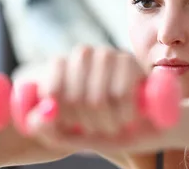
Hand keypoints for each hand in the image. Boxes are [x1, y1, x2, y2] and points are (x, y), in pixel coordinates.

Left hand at [23, 46, 165, 152]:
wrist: (151, 123)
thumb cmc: (108, 126)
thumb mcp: (75, 136)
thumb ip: (51, 131)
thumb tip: (38, 118)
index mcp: (61, 66)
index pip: (52, 92)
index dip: (65, 119)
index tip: (77, 127)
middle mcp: (82, 53)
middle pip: (74, 98)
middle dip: (89, 125)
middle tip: (101, 130)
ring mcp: (106, 53)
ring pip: (97, 98)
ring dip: (108, 124)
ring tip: (115, 125)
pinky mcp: (129, 59)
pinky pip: (121, 95)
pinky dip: (125, 116)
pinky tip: (129, 118)